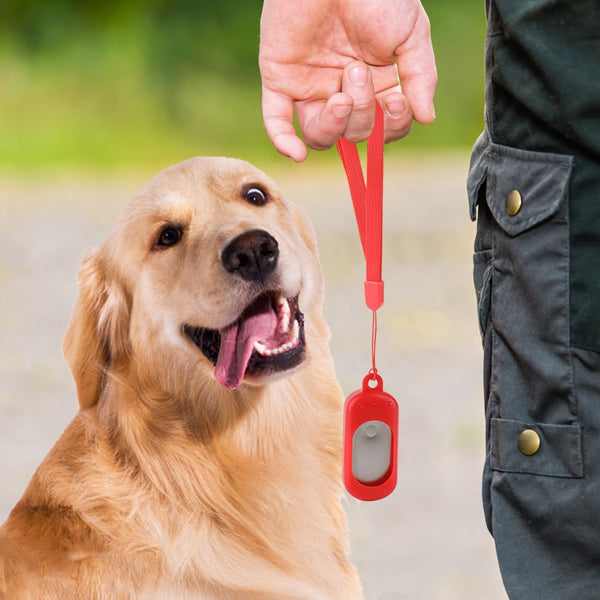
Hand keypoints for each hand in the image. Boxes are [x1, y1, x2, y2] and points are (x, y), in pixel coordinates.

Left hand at [259, 0, 436, 160]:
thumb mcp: (411, 33)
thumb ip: (420, 77)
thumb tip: (426, 118)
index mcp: (377, 84)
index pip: (384, 128)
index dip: (390, 126)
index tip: (396, 101)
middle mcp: (344, 91)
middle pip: (354, 134)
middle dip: (362, 112)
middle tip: (357, 71)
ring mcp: (311, 87)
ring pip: (320, 135)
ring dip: (334, 126)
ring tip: (341, 95)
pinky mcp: (280, 79)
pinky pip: (276, 121)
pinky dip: (283, 141)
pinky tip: (296, 154)